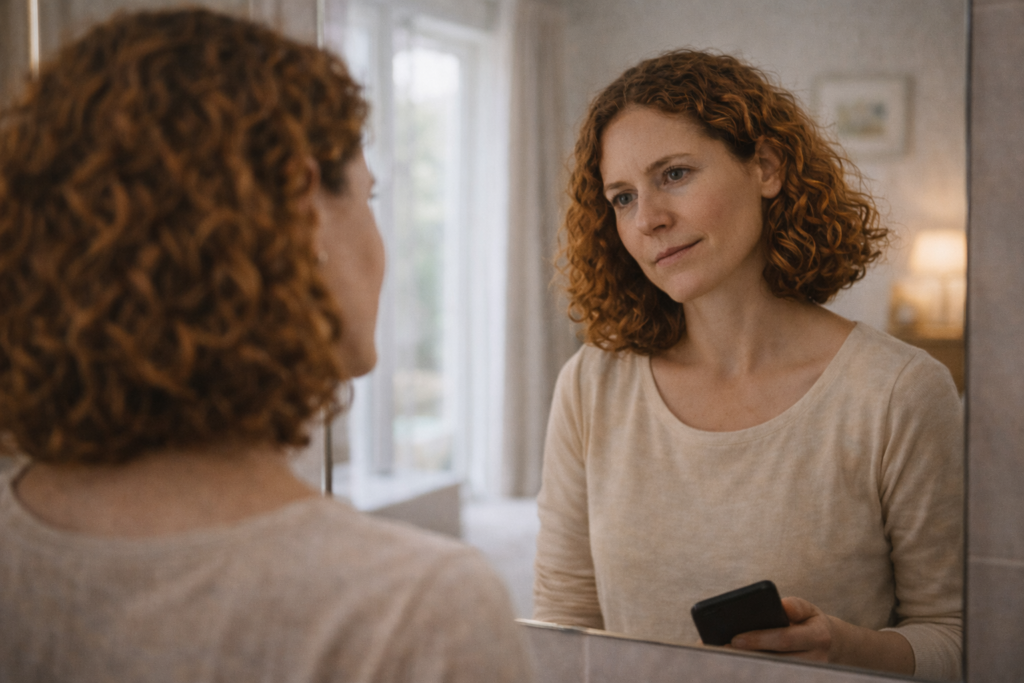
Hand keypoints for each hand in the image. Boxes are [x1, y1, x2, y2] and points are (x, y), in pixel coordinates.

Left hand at [727, 596, 914, 674]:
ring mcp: (807, 674)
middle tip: (719, 651)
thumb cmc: (809, 622)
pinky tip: (732, 667)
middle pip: (775, 661)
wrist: (830, 645)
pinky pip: (773, 676)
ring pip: (773, 672)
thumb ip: (796, 606)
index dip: (758, 640)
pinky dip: (753, 672)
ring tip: (720, 659)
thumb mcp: (808, 609)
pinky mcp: (798, 679)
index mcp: (818, 636)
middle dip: (746, 656)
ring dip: (747, 667)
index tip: (734, 638)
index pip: (783, 639)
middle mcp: (816, 660)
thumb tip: (782, 606)